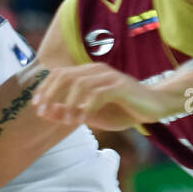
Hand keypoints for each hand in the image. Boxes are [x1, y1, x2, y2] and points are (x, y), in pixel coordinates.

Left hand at [32, 63, 175, 129]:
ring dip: (69, 103)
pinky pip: (98, 94)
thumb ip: (70, 111)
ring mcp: (109, 77)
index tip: (36, 106)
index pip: (59, 73)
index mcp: (88, 73)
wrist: (155, 106)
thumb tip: (47, 113)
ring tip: (67, 120)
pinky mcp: (120, 86)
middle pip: (65, 75)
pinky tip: (83, 119)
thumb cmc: (123, 109)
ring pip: (80, 84)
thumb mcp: (92, 113)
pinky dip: (87, 107)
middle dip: (51, 94)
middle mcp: (96, 70)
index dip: (45, 88)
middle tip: (44, 112)